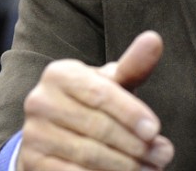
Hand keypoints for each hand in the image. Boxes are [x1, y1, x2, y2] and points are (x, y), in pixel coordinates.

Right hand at [18, 31, 173, 170]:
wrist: (57, 130)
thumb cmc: (95, 101)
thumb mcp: (113, 82)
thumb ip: (134, 65)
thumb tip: (154, 39)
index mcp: (60, 74)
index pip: (101, 94)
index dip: (131, 113)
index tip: (155, 130)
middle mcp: (40, 101)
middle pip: (97, 127)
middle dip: (135, 144)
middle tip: (163, 154)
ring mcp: (33, 133)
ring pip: (88, 154)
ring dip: (126, 165)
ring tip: (153, 168)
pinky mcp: (32, 161)